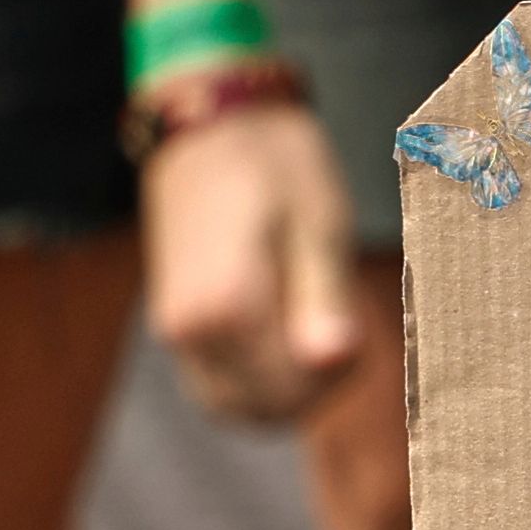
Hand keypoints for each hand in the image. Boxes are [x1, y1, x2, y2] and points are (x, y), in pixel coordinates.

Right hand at [138, 90, 365, 425]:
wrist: (210, 122)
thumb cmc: (276, 165)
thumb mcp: (318, 224)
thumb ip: (323, 299)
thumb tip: (332, 361)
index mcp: (225, 305)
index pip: (292, 391)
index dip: (337, 375)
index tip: (356, 330)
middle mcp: (188, 327)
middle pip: (264, 407)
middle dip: (313, 387)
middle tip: (337, 328)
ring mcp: (174, 329)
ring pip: (238, 404)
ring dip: (286, 387)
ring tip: (311, 326)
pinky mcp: (175, 322)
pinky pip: (220, 383)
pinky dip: (258, 377)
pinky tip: (283, 331)